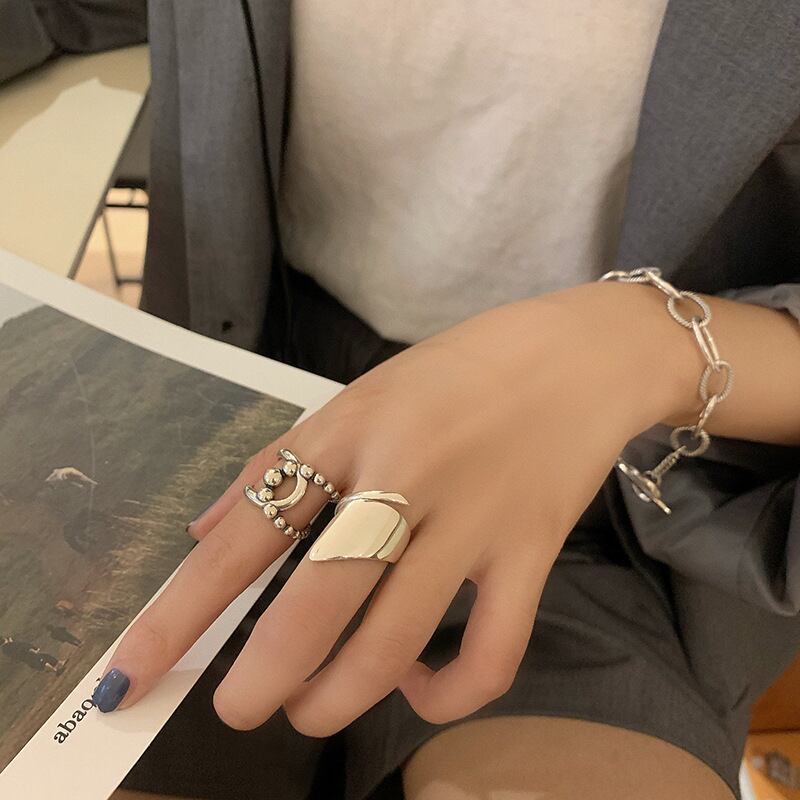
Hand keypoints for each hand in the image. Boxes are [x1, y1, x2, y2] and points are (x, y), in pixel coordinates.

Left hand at [93, 281, 685, 731]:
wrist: (580, 355)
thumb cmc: (462, 368)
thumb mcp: (361, 392)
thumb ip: (281, 460)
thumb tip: (206, 531)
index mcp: (348, 431)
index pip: (249, 531)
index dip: (181, 610)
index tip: (132, 671)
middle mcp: (404, 476)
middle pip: (318, 599)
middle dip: (263, 676)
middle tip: (237, 709)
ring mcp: (473, 519)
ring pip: (396, 639)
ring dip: (340, 697)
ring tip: (311, 711)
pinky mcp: (533, 551)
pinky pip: (494, 649)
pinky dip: (451, 693)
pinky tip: (422, 689)